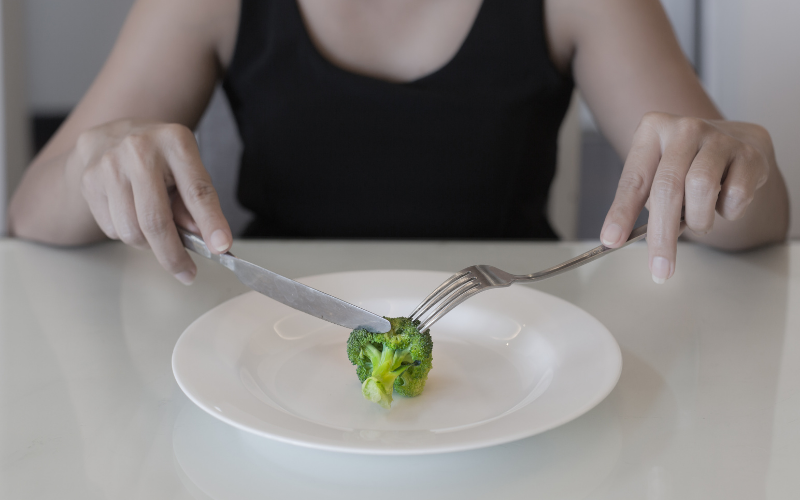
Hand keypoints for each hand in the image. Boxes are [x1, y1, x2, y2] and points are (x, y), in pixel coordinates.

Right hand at [71, 119, 231, 283]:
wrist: (111, 135)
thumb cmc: (159, 158)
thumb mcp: (187, 168)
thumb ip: (195, 202)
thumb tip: (203, 239)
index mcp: (175, 143)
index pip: (196, 191)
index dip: (211, 222)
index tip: (221, 247)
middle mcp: (139, 151)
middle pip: (156, 221)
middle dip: (173, 255)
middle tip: (186, 272)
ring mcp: (109, 166)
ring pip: (132, 232)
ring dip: (149, 245)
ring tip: (157, 231)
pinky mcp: (89, 183)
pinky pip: (113, 229)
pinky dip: (128, 234)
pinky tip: (133, 215)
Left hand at [599, 112, 772, 282]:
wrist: (736, 143)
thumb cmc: (687, 165)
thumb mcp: (657, 174)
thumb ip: (645, 201)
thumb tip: (622, 239)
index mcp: (652, 130)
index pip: (633, 180)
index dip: (621, 213)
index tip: (611, 240)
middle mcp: (684, 129)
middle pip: (667, 188)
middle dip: (662, 235)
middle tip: (659, 267)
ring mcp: (719, 137)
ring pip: (702, 189)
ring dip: (699, 219)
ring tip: (699, 221)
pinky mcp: (750, 153)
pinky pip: (736, 194)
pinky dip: (728, 210)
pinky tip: (724, 200)